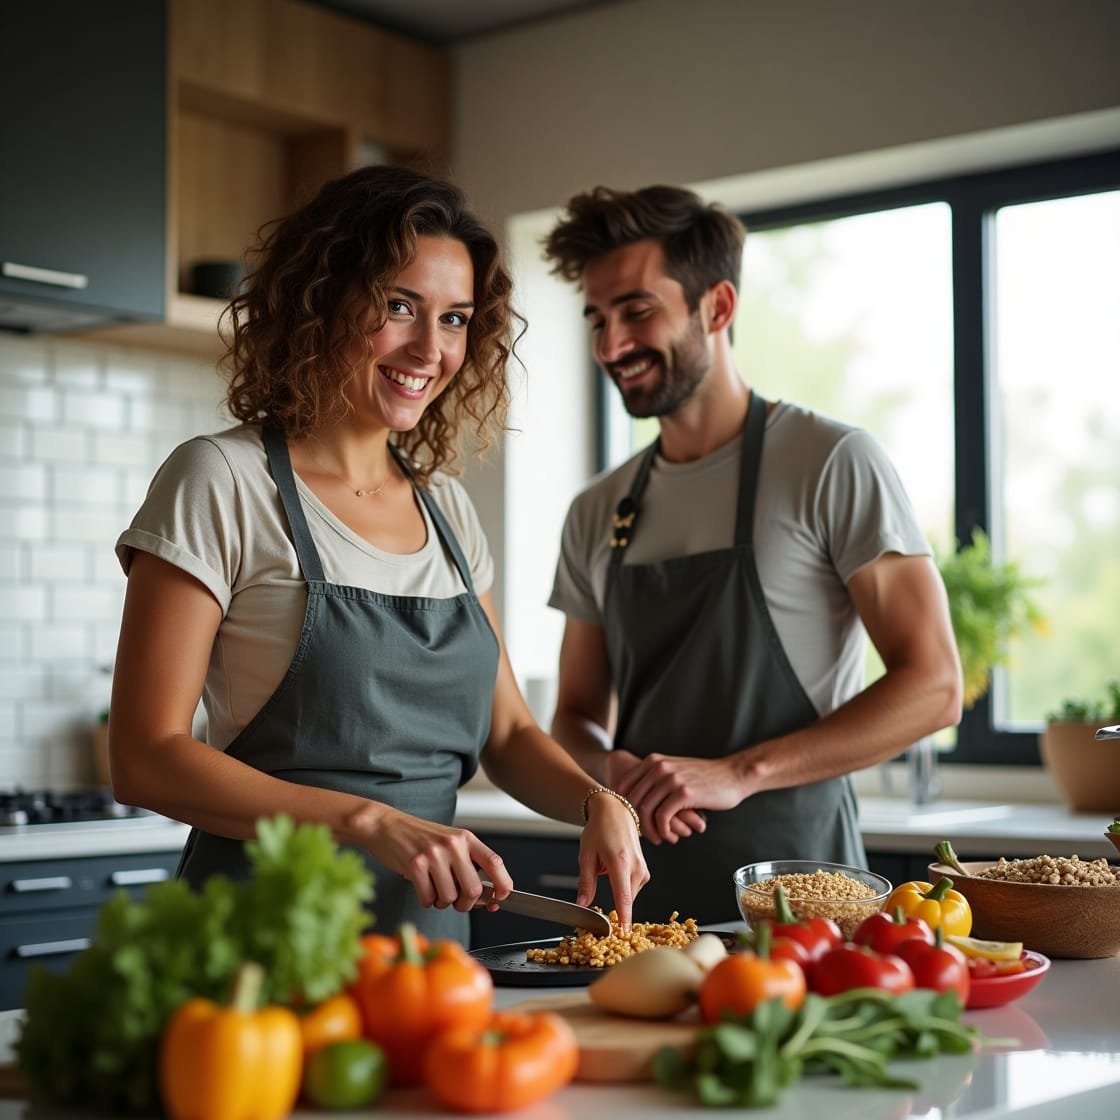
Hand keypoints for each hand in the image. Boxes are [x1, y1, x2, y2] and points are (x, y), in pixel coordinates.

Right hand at [362, 805, 513, 911]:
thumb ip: (468, 866)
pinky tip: (422, 887)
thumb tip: (489, 899)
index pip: (494, 862)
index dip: (503, 884)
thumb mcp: (450, 843)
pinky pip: (428, 899)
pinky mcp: (415, 864)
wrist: (387, 826)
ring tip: (434, 887)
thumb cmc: (420, 838)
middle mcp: (453, 844)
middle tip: (457, 901)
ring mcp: (434, 854)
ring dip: (442, 902)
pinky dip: (426, 900)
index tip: (501, 897)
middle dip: (466, 904)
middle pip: (473, 889)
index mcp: (466, 838)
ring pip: (449, 897)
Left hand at [575, 791, 648, 925]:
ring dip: (617, 893)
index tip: (622, 935)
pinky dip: (622, 887)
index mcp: (620, 862)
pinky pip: (633, 888)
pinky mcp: (645, 870)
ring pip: (629, 895)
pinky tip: (613, 871)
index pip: (624, 897)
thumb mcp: (586, 854)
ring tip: (604, 870)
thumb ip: (586, 882)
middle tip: (596, 896)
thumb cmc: (599, 830)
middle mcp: (636, 866)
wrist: (615, 812)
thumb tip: (582, 905)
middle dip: (614, 907)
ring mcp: (643, 869)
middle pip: (626, 900)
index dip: (624, 919)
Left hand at [614, 753, 743, 843]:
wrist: (733, 775)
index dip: (624, 807)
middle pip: (632, 800)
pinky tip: (671, 836)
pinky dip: (663, 831)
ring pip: (645, 810)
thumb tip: (633, 802)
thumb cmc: (704, 778)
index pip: (623, 786)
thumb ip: (655, 779)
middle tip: (648, 835)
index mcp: (653, 761)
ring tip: (660, 839)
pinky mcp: (684, 793)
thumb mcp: (675, 770)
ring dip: (650, 830)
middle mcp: (658, 767)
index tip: (633, 821)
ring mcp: (670, 779)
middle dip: (636, 822)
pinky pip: (662, 817)